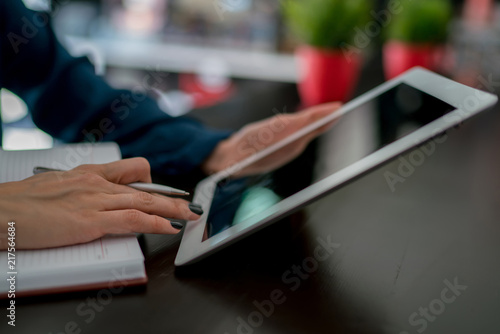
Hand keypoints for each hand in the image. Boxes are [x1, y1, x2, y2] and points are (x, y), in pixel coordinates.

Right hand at [0, 158, 200, 249]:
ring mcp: (95, 200)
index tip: (165, 192)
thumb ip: (82, 192)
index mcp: (89, 173)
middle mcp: (97, 182)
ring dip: (173, 210)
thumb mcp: (59, 188)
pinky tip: (169, 229)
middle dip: (172, 197)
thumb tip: (96, 203)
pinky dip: (156, 224)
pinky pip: (133, 219)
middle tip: (189, 204)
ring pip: (146, 202)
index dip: (152, 182)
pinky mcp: (90, 220)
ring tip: (190, 216)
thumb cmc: (23, 203)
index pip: (132, 170)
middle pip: (146, 187)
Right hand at [202, 102, 340, 175]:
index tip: (338, 107)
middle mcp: (291, 148)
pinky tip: (312, 127)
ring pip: (307, 135)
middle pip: (312, 130)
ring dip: (318, 125)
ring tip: (329, 115)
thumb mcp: (265, 128)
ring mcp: (289, 153)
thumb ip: (286, 124)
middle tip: (338, 109)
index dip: (324, 114)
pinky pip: (300, 140)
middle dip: (325, 119)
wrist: (233, 161)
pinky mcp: (286, 156)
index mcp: (286, 138)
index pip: (310, 122)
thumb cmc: (247, 142)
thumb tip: (309, 120)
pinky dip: (307, 131)